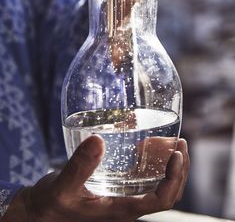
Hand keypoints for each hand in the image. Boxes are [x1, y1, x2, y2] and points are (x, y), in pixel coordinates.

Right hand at [3, 136, 188, 221]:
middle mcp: (126, 205)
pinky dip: (151, 162)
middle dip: (179, 170)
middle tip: (181, 144)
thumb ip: (79, 167)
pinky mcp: (115, 188)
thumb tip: (98, 140)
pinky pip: (142, 178)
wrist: (41, 212)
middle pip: (167, 193)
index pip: (161, 200)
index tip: (177, 154)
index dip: (174, 179)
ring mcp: (122, 197)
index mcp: (120, 210)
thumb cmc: (51, 206)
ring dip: (168, 165)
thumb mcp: (62, 187)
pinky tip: (146, 147)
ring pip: (157, 185)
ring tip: (171, 142)